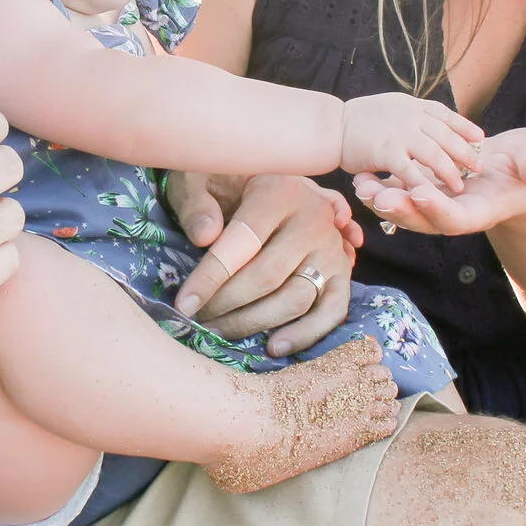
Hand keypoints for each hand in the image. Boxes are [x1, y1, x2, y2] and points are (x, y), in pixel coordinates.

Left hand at [166, 171, 358, 357]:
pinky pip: (331, 311)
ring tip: (220, 333)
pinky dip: (305, 334)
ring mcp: (332, 248)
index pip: (243, 241)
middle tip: (197, 320)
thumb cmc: (226, 182)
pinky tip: (273, 347)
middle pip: (268, 276)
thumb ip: (196, 203)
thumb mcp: (200, 178)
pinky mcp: (341, 272)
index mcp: (279, 189)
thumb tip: (204, 236)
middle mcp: (313, 218)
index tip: (184, 305)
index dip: (211, 277)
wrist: (268, 179)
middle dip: (226, 305)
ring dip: (254, 323)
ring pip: (296, 298)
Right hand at [338, 92, 483, 187]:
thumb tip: (429, 122)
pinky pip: (410, 171)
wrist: (329, 125)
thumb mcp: (390, 107)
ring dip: (449, 170)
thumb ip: (410, 114)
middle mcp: (409, 116)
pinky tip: (432, 195)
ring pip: (433, 153)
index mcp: (411, 105)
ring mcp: (399, 133)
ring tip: (460, 184)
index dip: (464, 126)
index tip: (480, 137)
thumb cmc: (356, 120)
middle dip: (465, 151)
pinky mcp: (386, 152)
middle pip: (445, 134)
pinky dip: (422, 183)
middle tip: (480, 166)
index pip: (445, 114)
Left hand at [353, 128, 525, 236]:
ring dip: (382, 199)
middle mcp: (455, 211)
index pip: (459, 217)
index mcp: (482, 208)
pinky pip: (399, 191)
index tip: (423, 194)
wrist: (511, 166)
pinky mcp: (425, 189)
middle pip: (425, 219)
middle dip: (401, 210)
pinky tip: (361, 172)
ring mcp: (438, 203)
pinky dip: (380, 185)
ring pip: (406, 209)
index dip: (440, 209)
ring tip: (362, 184)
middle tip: (379, 195)